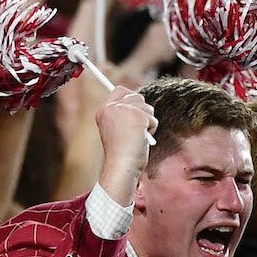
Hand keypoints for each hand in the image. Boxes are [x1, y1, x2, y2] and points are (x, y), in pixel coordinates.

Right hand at [96, 87, 157, 205]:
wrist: (121, 166)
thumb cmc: (120, 154)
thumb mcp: (117, 130)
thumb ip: (124, 115)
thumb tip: (141, 106)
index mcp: (104, 111)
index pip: (119, 90)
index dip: (130, 96)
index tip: (135, 105)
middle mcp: (112, 107)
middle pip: (137, 97)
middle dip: (142, 112)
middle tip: (136, 129)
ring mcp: (124, 110)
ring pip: (147, 108)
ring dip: (148, 122)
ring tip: (137, 137)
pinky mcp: (137, 115)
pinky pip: (153, 119)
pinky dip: (151, 130)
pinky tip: (142, 139)